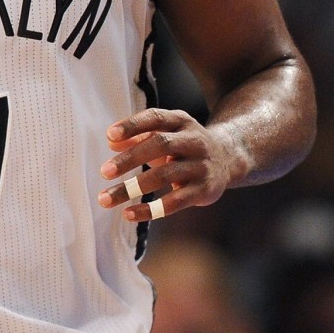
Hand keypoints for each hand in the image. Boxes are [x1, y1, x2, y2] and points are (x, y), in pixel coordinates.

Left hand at [96, 107, 239, 221]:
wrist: (229, 158)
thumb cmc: (183, 144)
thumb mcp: (165, 133)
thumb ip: (137, 135)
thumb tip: (111, 141)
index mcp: (180, 121)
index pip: (155, 118)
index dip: (132, 125)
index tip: (110, 135)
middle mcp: (193, 140)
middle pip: (160, 145)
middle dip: (130, 159)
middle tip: (104, 171)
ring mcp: (201, 165)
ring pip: (164, 176)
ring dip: (132, 188)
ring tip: (106, 198)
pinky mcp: (204, 190)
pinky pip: (175, 201)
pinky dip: (150, 209)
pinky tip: (129, 214)